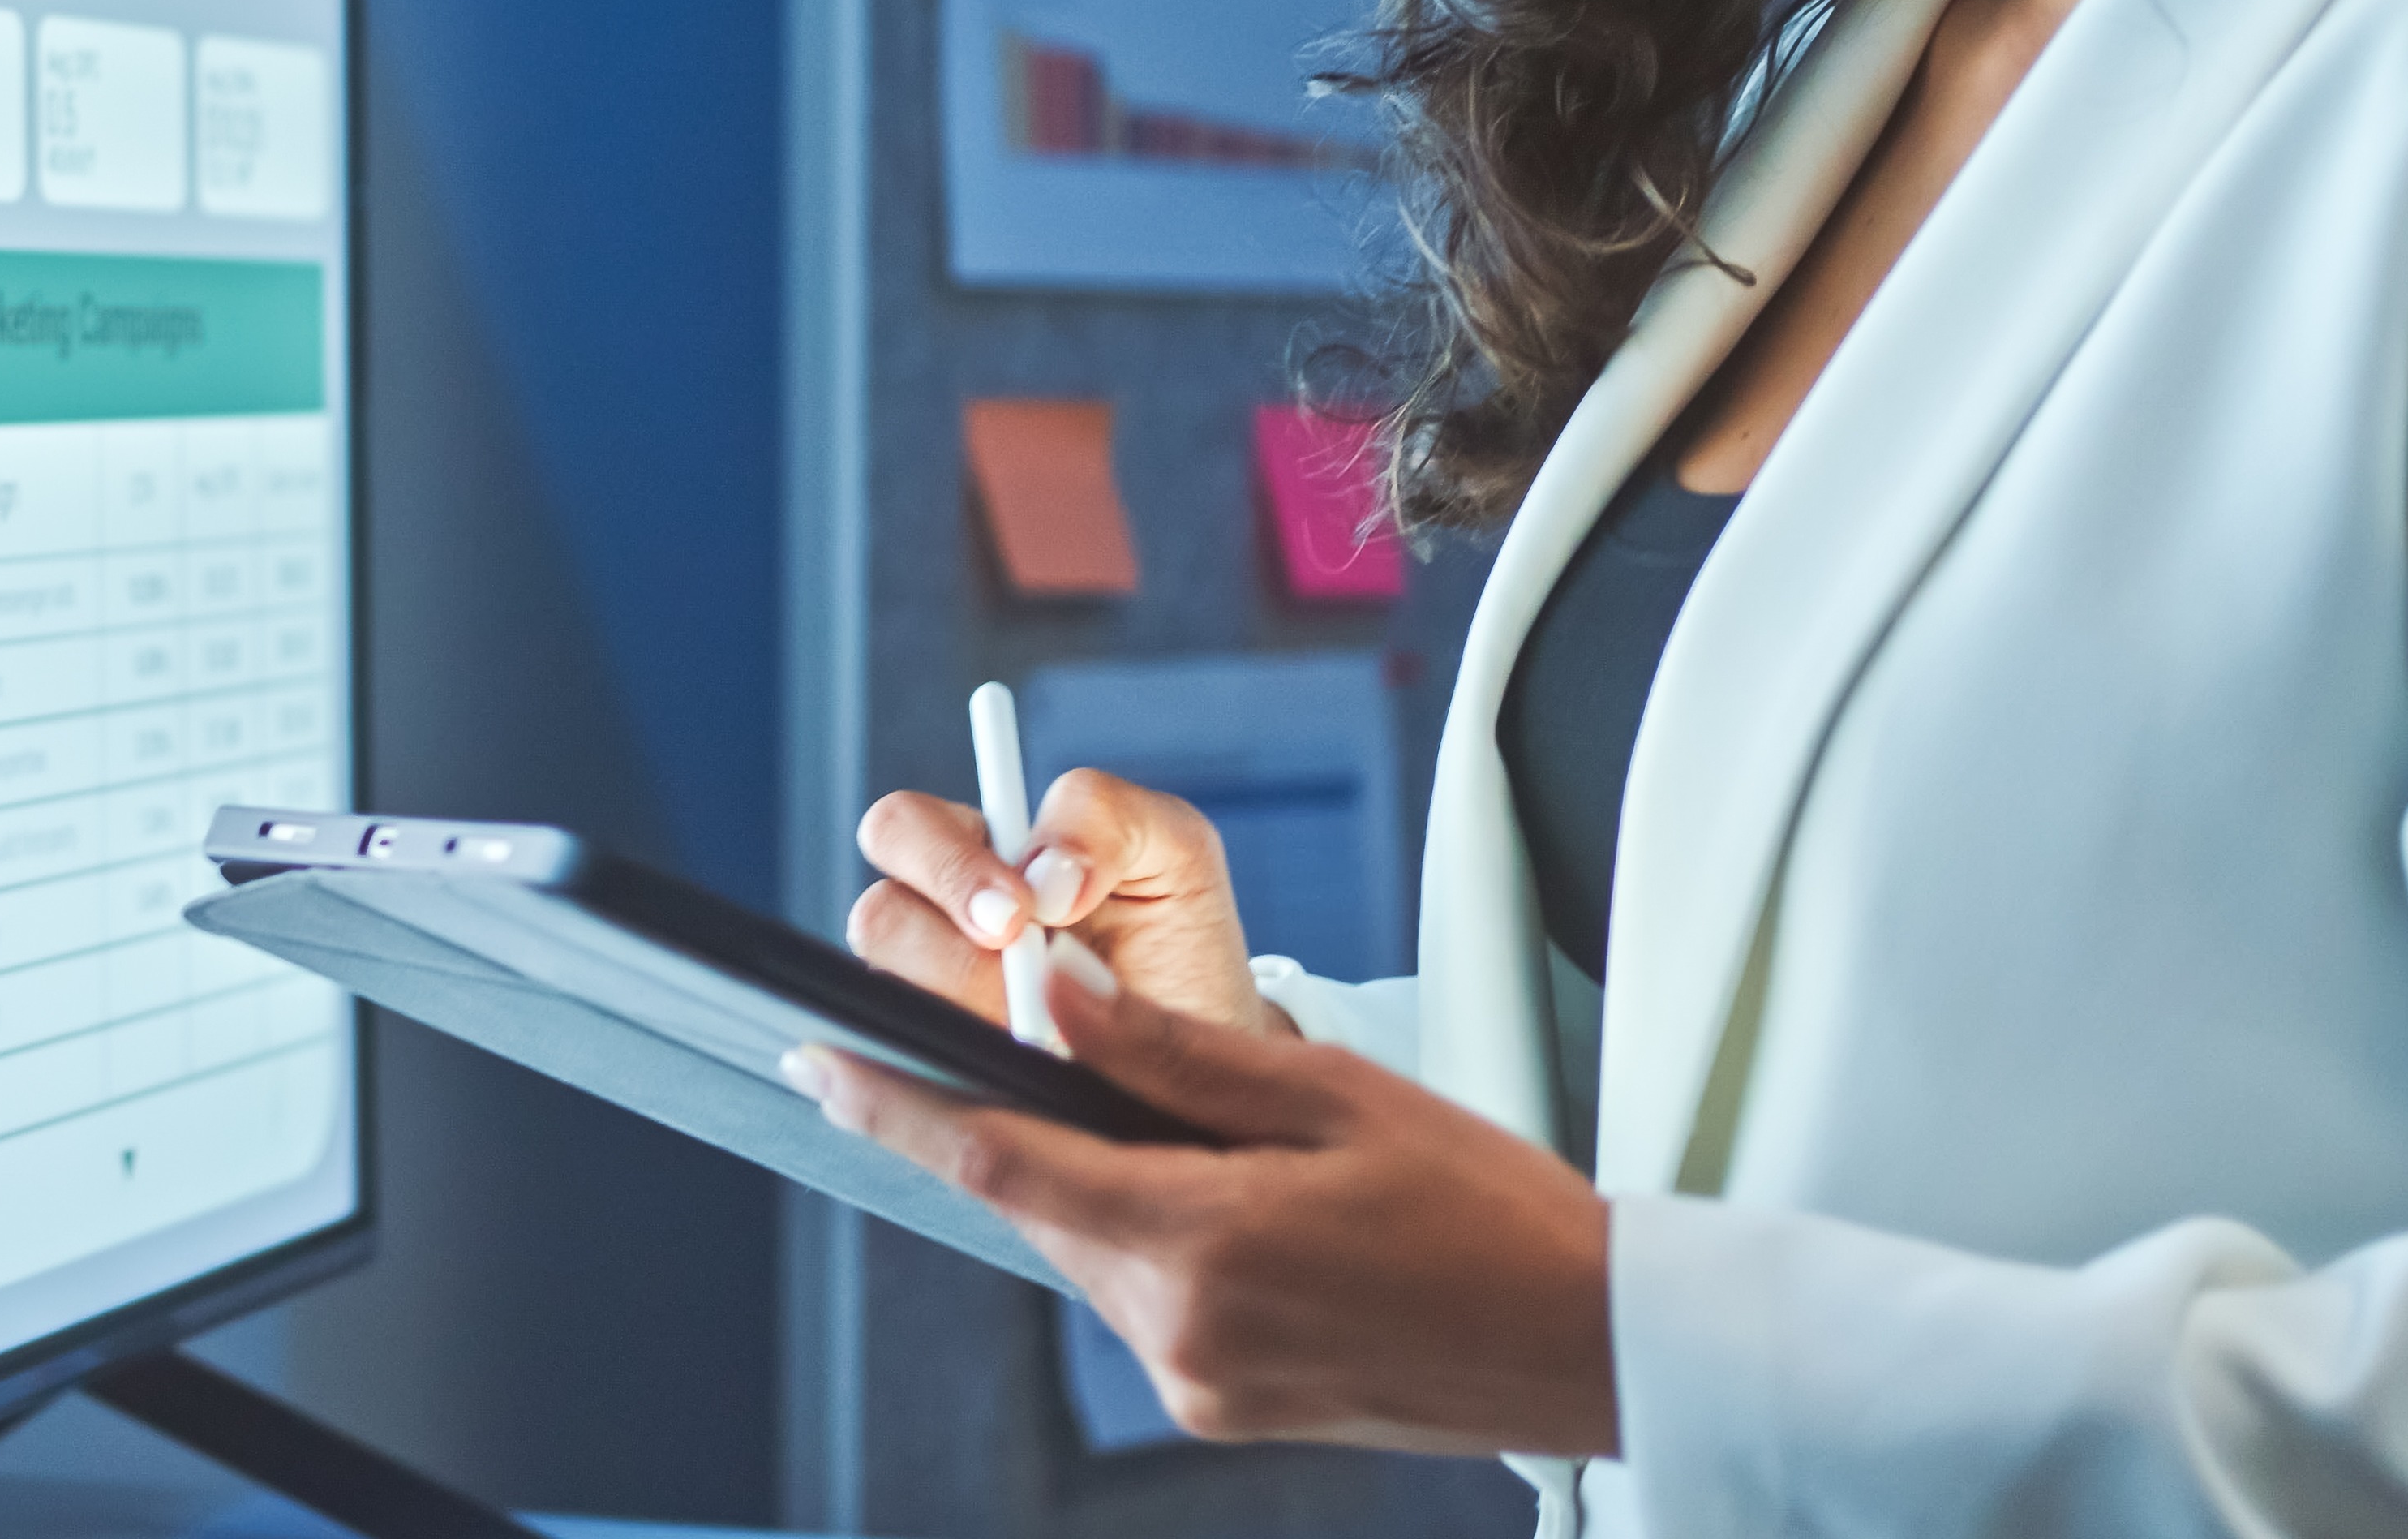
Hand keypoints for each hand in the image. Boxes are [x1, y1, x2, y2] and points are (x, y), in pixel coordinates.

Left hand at [792, 951, 1617, 1456]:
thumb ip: (1175, 1054)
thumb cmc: (1487, 1207)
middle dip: (1018, 1129)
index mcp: (1199, 1244)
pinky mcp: (1222, 1409)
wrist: (1594, 1344)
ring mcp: (1197, 1384)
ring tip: (1187, 1130)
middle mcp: (1177, 1332)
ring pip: (1087, 1252)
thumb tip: (1052, 998)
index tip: (813, 1063)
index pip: (996, 1161)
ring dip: (1095, 1185)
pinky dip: (1147, 1238)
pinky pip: (1141, 1301)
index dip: (892, 1107)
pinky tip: (1221, 1202)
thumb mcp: (1332, 1096)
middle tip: (1012, 1048)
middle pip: (1038, 1206)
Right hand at [850, 769, 1284, 1039]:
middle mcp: (935, 927)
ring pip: (896, 996)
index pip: (902, 828)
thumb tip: (1041, 868)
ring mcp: (930, 1007)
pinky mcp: (939, 1073)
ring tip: (1053, 1026)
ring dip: (978, 1009)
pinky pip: (916, 1068)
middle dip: (954, 947)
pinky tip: (1034, 1064)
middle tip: (1023, 961)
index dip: (945, 865)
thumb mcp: (1172, 849)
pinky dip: (977, 1066)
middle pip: (878, 916)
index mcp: (976, 854)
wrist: (1206, 1061)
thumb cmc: (1180, 942)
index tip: (1020, 911)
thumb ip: (1104, 814)